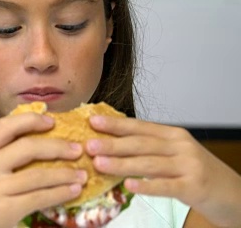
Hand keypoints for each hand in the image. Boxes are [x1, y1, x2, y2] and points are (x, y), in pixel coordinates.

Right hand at [0, 113, 86, 227]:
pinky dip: (60, 193)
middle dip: (57, 147)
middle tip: (77, 149)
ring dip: (65, 174)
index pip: (5, 127)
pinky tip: (73, 191)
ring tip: (82, 174)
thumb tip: (40, 134)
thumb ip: (2, 152)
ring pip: (38, 175)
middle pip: (27, 148)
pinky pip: (40, 198)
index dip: (30, 120)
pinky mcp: (5, 209)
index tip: (52, 121)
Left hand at [86, 115, 240, 227]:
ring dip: (122, 163)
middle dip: (113, 143)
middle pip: (141, 144)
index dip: (115, 124)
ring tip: (99, 163)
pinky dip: (147, 185)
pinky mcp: (194, 187)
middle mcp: (181, 146)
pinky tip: (129, 185)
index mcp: (174, 135)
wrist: (234, 194)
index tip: (92, 121)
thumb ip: (149, 149)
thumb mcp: (175, 154)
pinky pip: (166, 186)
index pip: (140, 127)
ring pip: (149, 163)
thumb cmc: (197, 173)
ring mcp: (189, 166)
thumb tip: (111, 145)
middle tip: (88, 144)